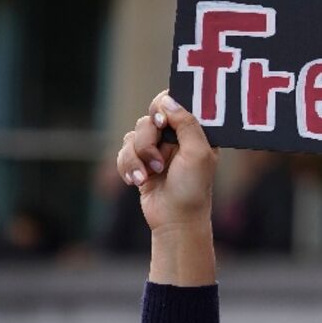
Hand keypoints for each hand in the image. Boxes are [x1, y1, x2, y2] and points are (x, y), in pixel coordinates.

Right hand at [116, 92, 217, 284]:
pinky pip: (123, 151)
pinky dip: (127, 166)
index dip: (163, 107)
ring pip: (133, 135)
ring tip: (148, 176)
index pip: (174, 101)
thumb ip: (186, 123)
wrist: (175, 221)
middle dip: (148, 140)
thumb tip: (168, 101)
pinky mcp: (141, 162)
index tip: (162, 123)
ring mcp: (157, 149)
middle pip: (149, 117)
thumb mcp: (198, 154)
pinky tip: (137, 182)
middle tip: (158, 160)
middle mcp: (175, 136)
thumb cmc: (192, 189)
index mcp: (194, 130)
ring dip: (137, 158)